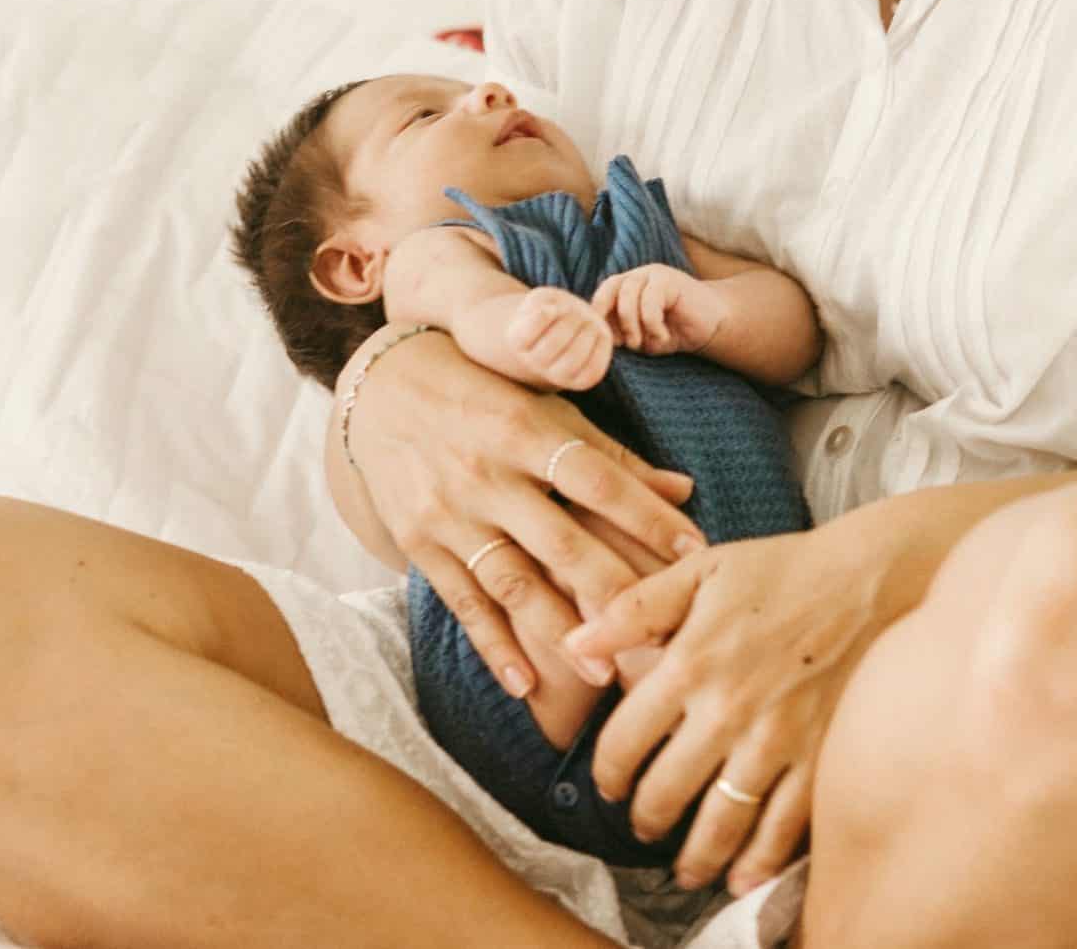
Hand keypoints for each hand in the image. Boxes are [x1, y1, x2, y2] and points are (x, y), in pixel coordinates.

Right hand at [338, 326, 705, 699]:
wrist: (381, 390)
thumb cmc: (483, 393)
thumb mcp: (543, 407)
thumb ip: (612, 455)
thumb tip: (684, 490)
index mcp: (526, 430)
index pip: (598, 479)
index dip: (646, 516)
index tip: (695, 552)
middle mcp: (487, 474)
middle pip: (559, 540)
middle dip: (610, 591)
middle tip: (657, 635)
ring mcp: (449, 513)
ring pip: (511, 581)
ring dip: (558, 631)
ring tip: (602, 674)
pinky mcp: (419, 543)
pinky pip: (462, 601)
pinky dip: (493, 645)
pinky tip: (524, 685)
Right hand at [508, 286, 614, 390]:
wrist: (554, 341)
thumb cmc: (548, 314)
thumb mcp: (542, 299)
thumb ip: (546, 301)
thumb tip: (560, 312)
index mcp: (518, 342)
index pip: (528, 330)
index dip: (544, 313)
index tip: (551, 308)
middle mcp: (535, 364)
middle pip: (554, 342)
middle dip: (571, 320)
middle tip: (577, 313)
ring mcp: (557, 376)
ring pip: (574, 358)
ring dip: (587, 333)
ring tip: (589, 322)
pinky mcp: (580, 381)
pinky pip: (594, 368)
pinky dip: (601, 347)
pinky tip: (599, 334)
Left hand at [561, 528, 904, 894]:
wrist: (869, 579)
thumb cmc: (780, 569)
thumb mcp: (698, 571)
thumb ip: (632, 610)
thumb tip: (575, 644)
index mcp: (689, 663)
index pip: (625, 740)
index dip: (608, 772)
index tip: (610, 784)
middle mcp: (727, 710)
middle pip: (666, 793)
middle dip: (646, 819)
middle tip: (643, 826)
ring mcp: (776, 740)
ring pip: (720, 822)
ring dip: (694, 856)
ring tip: (684, 868)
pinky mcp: (818, 756)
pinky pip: (783, 827)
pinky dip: (759, 862)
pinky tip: (742, 877)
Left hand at [590, 264, 728, 355]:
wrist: (712, 325)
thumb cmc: (674, 332)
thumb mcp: (642, 337)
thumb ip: (621, 333)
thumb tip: (601, 336)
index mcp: (624, 288)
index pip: (600, 295)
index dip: (599, 318)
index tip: (608, 342)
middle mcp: (636, 277)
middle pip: (609, 290)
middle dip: (613, 320)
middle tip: (624, 344)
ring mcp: (652, 274)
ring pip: (628, 295)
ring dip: (631, 324)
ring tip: (642, 344)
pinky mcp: (669, 279)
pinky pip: (650, 301)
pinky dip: (652, 324)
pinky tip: (663, 337)